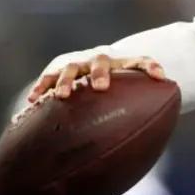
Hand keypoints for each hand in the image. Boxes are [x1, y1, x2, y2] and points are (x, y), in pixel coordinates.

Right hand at [28, 54, 166, 101]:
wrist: (92, 69)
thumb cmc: (116, 88)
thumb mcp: (131, 94)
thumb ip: (146, 107)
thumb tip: (158, 135)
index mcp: (122, 64)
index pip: (140, 61)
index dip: (151, 67)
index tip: (161, 77)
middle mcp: (98, 60)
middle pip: (100, 61)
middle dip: (100, 73)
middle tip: (101, 87)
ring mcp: (77, 63)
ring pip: (70, 68)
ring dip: (65, 80)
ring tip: (60, 96)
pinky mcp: (57, 70)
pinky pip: (47, 78)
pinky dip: (40, 87)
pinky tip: (32, 101)